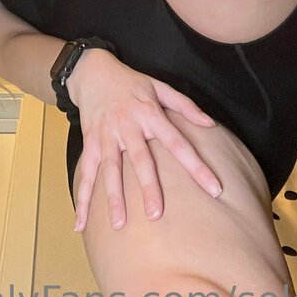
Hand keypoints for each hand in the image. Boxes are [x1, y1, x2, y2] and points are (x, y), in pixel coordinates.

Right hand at [66, 48, 221, 232]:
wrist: (92, 71)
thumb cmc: (131, 83)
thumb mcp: (160, 86)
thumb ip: (186, 106)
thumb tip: (211, 125)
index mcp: (150, 113)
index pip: (178, 142)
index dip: (196, 165)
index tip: (214, 188)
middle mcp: (128, 125)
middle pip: (140, 159)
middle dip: (148, 187)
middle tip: (156, 215)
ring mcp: (106, 135)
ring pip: (110, 168)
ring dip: (113, 197)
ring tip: (119, 224)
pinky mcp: (89, 141)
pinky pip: (85, 172)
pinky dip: (83, 198)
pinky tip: (82, 223)